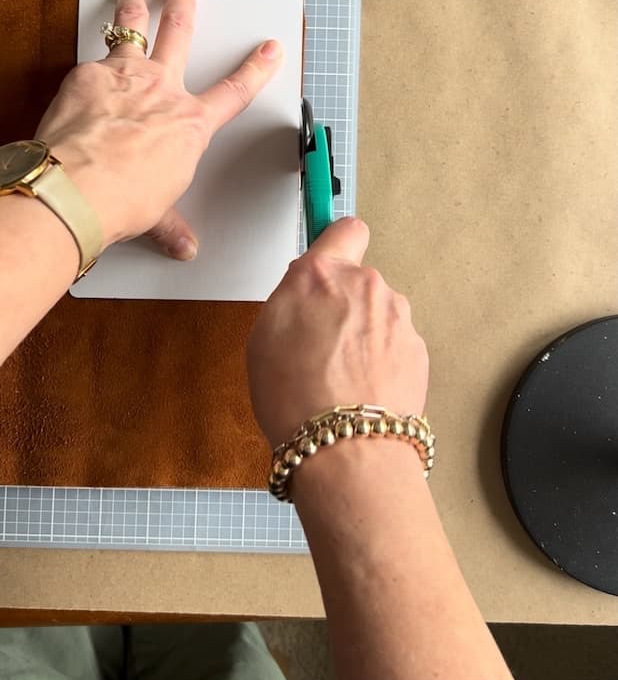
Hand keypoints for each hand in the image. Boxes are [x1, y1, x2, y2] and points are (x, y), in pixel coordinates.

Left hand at [35, 0, 281, 257]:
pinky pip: (90, 62)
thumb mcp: (157, 215)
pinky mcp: (86, 76)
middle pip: (179, 36)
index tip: (269, 50)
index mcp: (189, 124)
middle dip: (184, 6)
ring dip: (132, 7)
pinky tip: (83, 70)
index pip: (235, 92)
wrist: (80, 189)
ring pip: (132, 29)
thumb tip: (181, 245)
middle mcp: (161, 90)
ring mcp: (124, 76)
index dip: (257, 69)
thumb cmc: (124, 198)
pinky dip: (89, 64)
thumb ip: (170, 226)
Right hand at [247, 217, 428, 447]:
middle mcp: (366, 285)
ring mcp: (397, 317)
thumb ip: (290, 297)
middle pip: (357, 281)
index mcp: (321, 274)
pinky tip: (361, 390)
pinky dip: (381, 360)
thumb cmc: (296, 399)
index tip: (332, 241)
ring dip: (363, 334)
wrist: (347, 451)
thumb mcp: (263, 337)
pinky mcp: (417, 348)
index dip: (337, 240)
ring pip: (376, 315)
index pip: (343, 229)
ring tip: (338, 375)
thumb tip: (304, 289)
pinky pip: (394, 344)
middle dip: (342, 303)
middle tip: (318, 342)